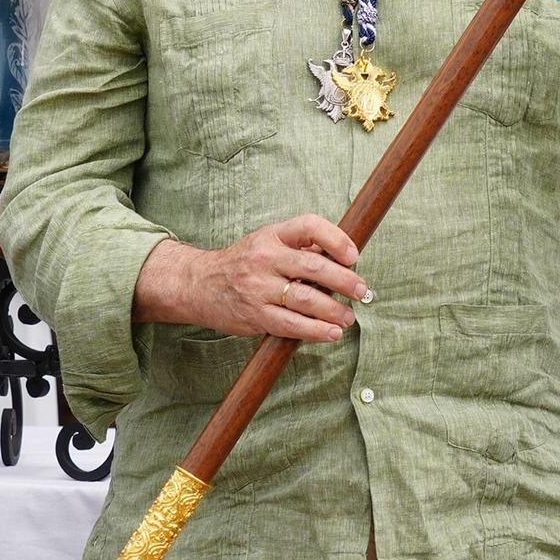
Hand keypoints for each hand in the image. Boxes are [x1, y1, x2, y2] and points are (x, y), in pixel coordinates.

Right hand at [133, 215, 367, 342]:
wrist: (198, 284)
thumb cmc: (244, 263)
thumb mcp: (268, 243)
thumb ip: (301, 248)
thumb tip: (345, 258)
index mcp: (272, 236)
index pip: (308, 226)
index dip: (335, 238)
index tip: (353, 255)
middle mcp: (265, 258)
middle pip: (313, 267)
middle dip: (344, 280)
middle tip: (361, 290)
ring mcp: (258, 288)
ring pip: (305, 300)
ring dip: (333, 310)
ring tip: (349, 317)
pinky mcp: (255, 315)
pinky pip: (291, 325)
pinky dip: (316, 331)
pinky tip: (331, 333)